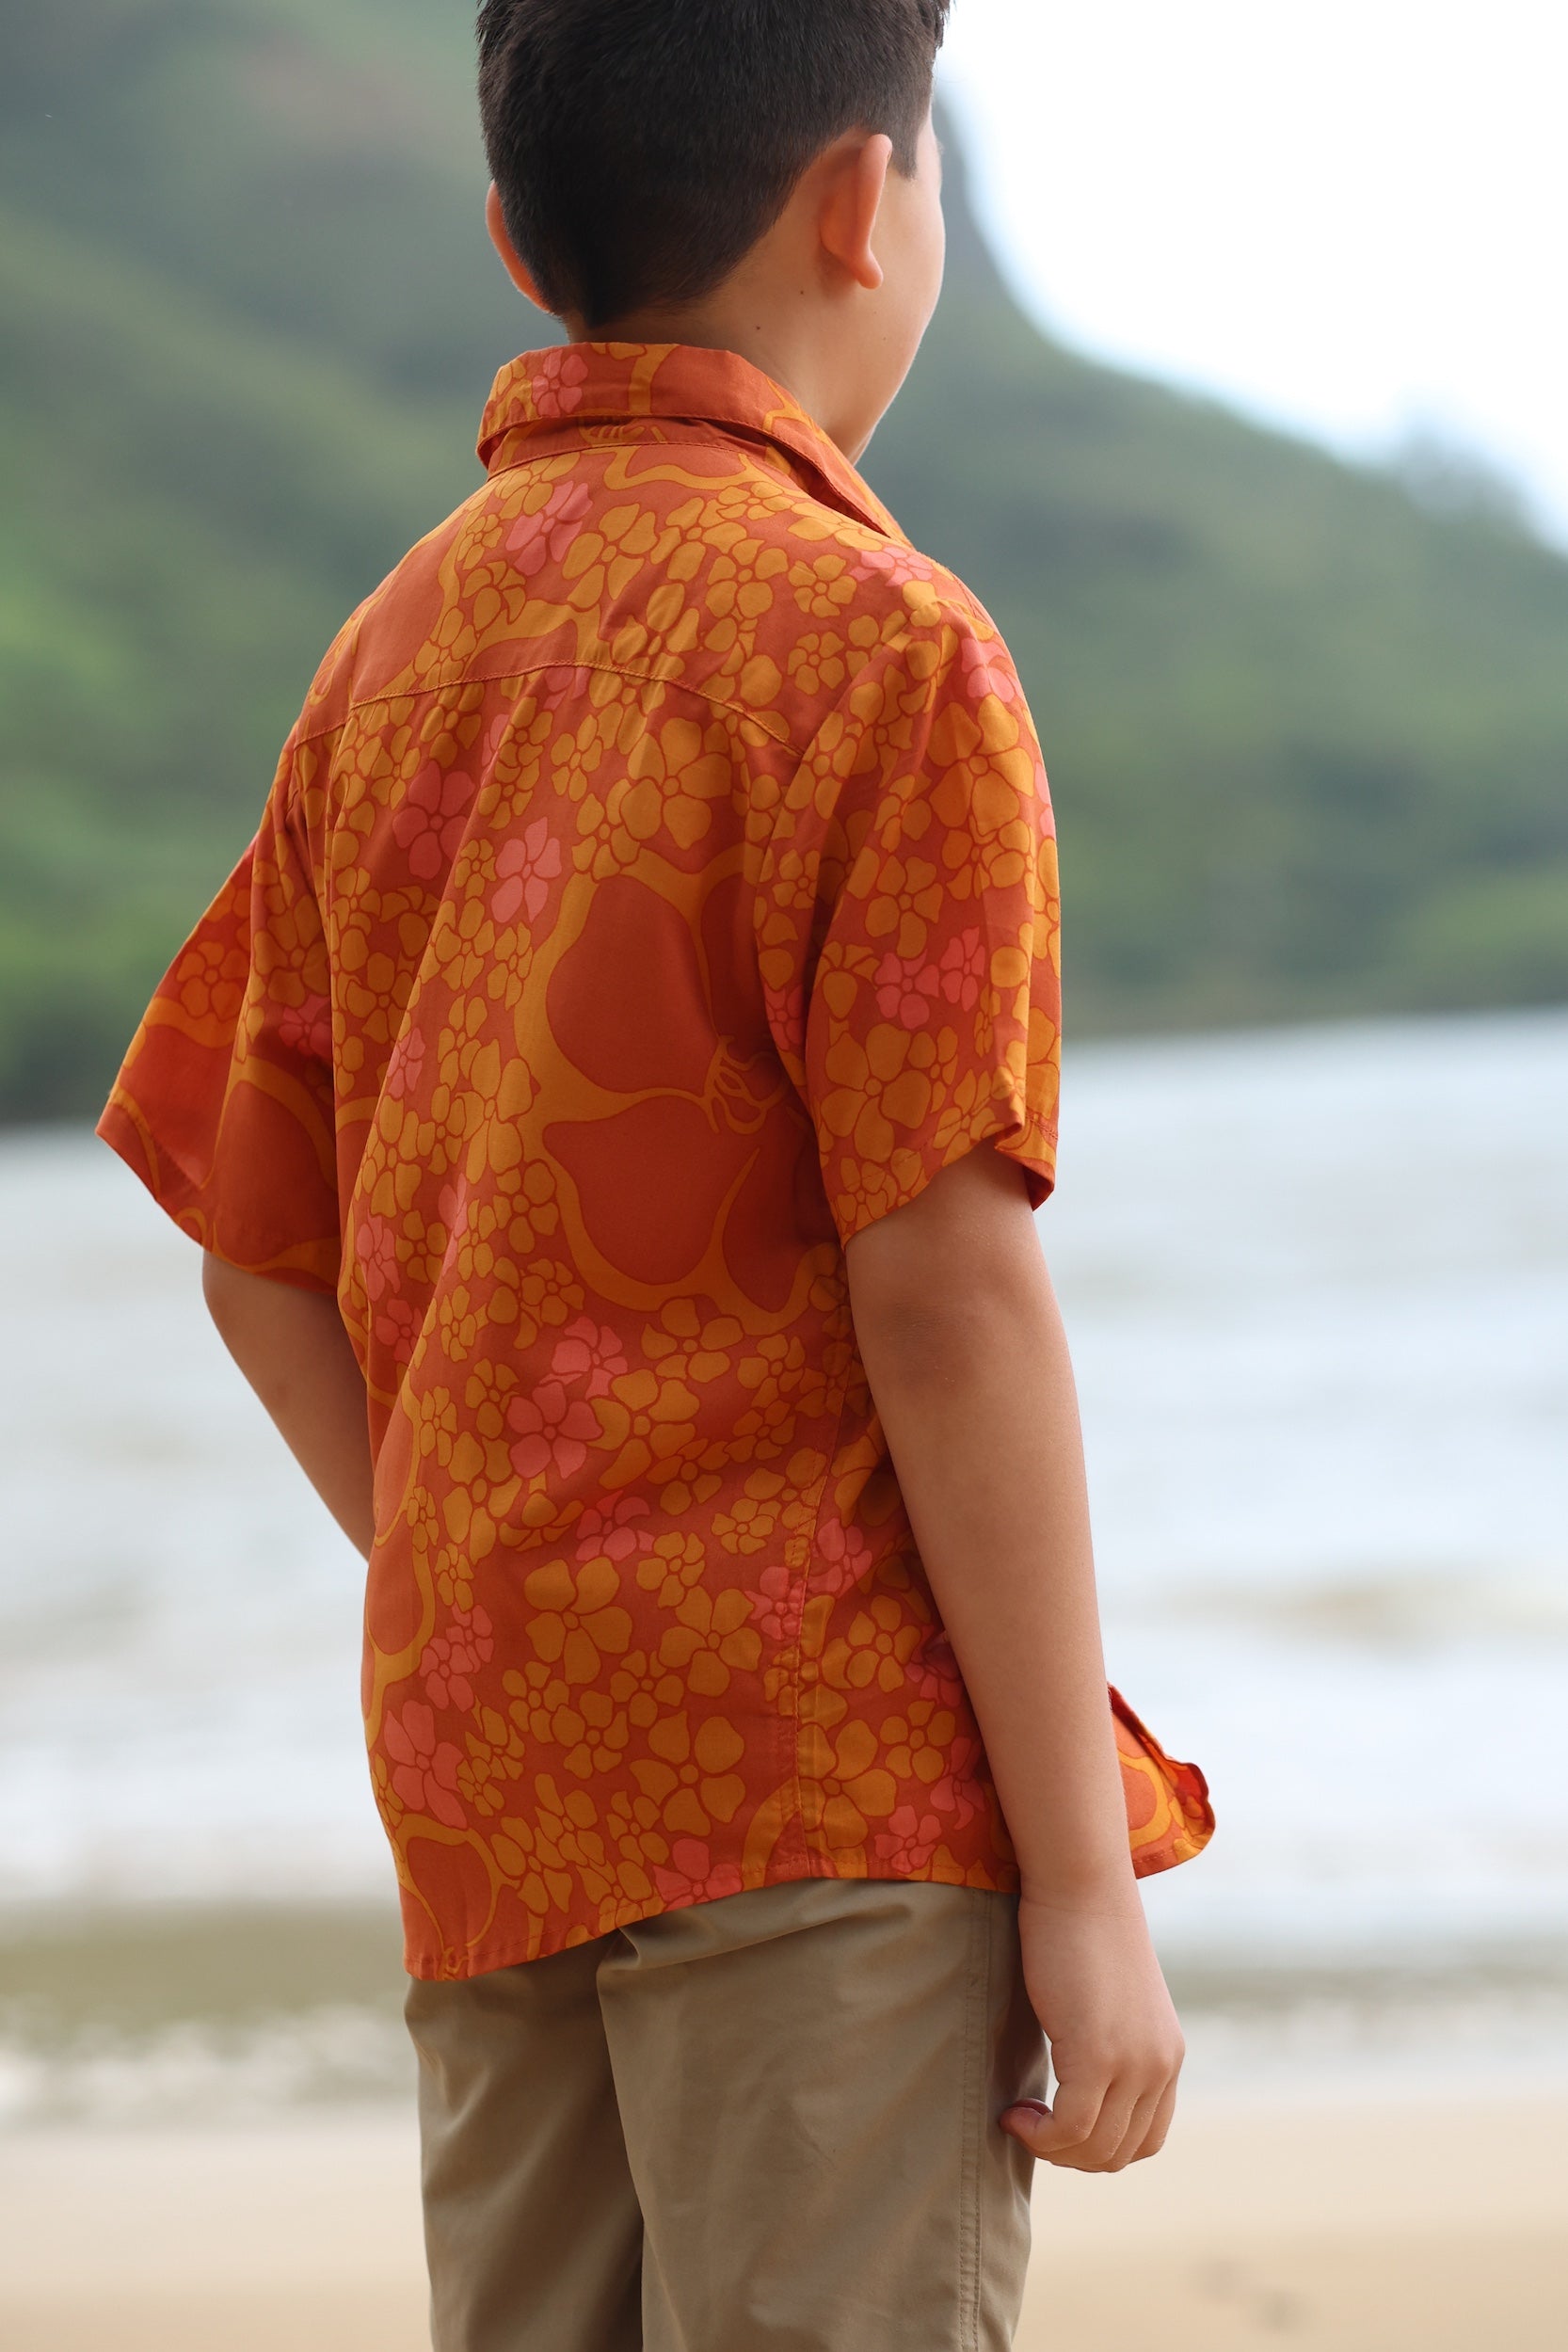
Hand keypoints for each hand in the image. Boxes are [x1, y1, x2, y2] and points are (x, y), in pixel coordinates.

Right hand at [1001, 1885, 1184, 2172]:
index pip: (1146, 2139)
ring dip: (1051, 2149)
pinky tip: (1012, 2112)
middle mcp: (1160, 2065)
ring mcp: (1133, 2062)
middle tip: (1030, 2125)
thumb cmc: (1081, 1928)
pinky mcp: (1099, 2054)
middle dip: (1071, 2155)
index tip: (1056, 2123)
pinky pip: (1070, 2128)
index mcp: (1167, 2054)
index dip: (1099, 2147)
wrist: (1081, 1882)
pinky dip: (1038, 2135)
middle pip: (1121, 2152)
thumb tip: (1073, 2079)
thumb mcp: (1108, 1998)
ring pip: (1095, 2148)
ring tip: (1018, 2118)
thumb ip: (1108, 2040)